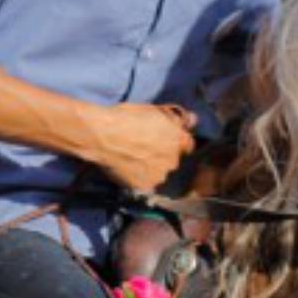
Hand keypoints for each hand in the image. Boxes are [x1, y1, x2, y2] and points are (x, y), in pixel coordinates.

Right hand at [80, 104, 196, 193]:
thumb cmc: (126, 117)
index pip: (187, 145)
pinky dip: (138, 180)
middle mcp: (174, 160)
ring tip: (133, 162)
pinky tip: (127, 171)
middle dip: (162, 157)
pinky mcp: (144, 187)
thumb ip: (177, 118)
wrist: (103, 135)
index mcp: (179, 140)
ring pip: (159, 175)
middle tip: (143, 150)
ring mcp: (159, 175)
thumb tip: (194, 120)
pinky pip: (145, 186)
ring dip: (151, 170)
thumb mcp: (154, 110)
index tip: (163, 141)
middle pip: (172, 162)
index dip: (175, 143)